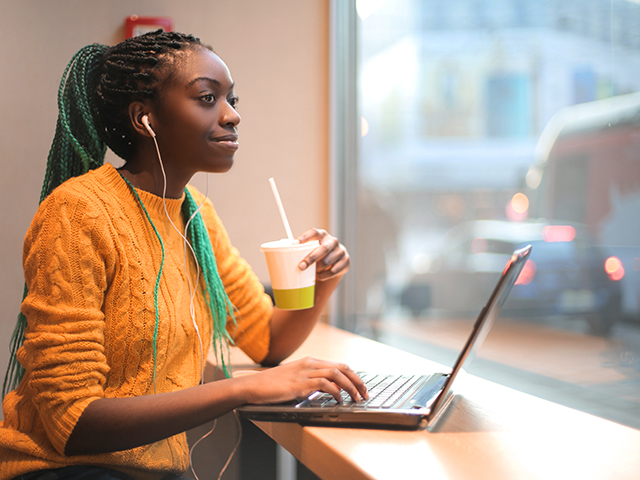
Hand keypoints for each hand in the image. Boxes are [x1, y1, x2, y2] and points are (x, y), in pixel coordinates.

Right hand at [239, 356, 367, 404]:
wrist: (253, 385)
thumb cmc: (273, 385)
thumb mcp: (296, 379)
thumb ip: (313, 381)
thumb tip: (332, 389)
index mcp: (310, 361)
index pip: (339, 366)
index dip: (353, 376)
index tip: (361, 387)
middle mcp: (310, 364)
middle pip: (343, 368)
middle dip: (357, 381)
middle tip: (365, 394)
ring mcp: (305, 373)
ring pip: (337, 375)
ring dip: (350, 387)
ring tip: (356, 398)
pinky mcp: (300, 384)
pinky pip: (325, 385)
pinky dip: (336, 392)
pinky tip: (338, 400)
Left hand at [296, 228, 349, 280]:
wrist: (336, 262)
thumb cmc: (318, 256)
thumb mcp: (311, 250)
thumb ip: (301, 251)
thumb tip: (279, 258)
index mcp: (322, 234)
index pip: (314, 232)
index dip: (305, 237)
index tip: (294, 244)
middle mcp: (332, 241)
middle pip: (323, 248)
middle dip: (311, 258)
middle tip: (301, 267)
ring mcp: (340, 251)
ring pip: (327, 262)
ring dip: (318, 269)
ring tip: (313, 272)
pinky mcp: (345, 261)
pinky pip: (333, 271)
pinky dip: (324, 276)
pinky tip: (320, 276)